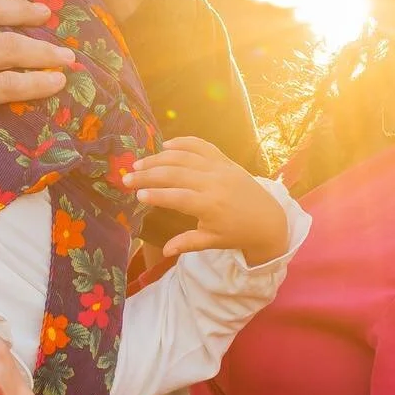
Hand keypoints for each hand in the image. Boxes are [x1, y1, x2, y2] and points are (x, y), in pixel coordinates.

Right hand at [125, 137, 292, 263]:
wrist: (268, 219)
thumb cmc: (237, 233)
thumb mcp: (212, 241)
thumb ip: (187, 243)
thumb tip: (165, 252)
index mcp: (210, 205)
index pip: (177, 197)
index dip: (155, 195)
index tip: (136, 195)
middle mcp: (214, 183)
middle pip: (175, 174)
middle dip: (148, 175)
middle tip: (127, 178)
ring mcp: (220, 168)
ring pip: (184, 157)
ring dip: (159, 158)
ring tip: (139, 163)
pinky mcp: (225, 161)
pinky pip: (202, 146)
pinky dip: (183, 143)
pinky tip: (165, 145)